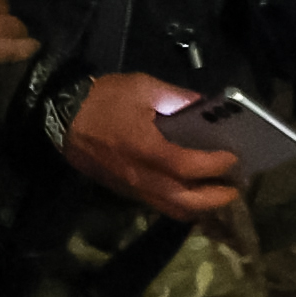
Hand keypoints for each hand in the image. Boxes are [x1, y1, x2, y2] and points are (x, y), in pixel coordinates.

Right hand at [64, 74, 239, 220]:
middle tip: (234, 188)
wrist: (61, 118)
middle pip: (185, 201)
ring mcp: (132, 188)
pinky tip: (189, 192)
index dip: (215, 166)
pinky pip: (158, 205)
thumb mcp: (142, 87)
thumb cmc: (102, 100)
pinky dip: (179, 204)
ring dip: (198, 207)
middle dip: (214, 199)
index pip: (189, 167)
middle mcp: (142, 176)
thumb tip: (204, 105)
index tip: (234, 157)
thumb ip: (176, 97)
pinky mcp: (124, 191)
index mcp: (147, 149)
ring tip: (216, 194)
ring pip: (172, 209)